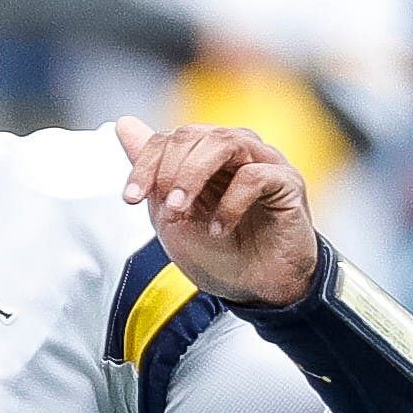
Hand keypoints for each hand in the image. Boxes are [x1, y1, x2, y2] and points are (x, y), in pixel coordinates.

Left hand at [116, 117, 318, 306]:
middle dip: (167, 170)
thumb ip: (152, 172)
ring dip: (193, 176)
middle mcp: (234, 151)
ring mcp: (263, 162)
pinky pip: (255, 175)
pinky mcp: (287, 181)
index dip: (144, 165)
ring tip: (181, 208)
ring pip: (223, 142)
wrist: (258, 288)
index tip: (132, 199)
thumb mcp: (171, 216)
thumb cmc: (220, 253)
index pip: (169, 138)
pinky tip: (220, 229)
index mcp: (205, 156)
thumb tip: (124, 124)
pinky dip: (230, 203)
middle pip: (192, 135)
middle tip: (166, 207)